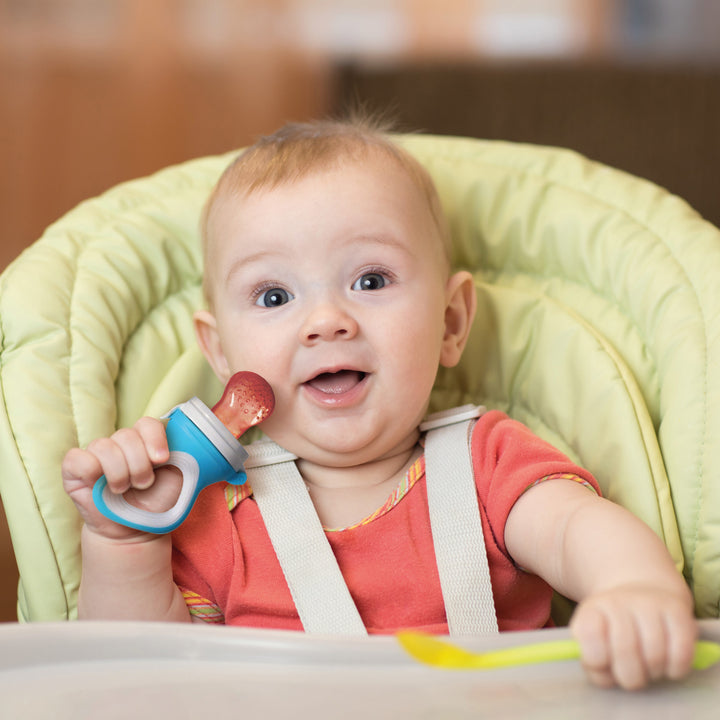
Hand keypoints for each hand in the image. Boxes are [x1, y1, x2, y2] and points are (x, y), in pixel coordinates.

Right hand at [62, 417, 180, 540]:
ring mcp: (96, 455)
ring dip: (119, 473)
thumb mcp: (178, 478)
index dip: (155, 439)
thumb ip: (183, 455)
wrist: (135, 530)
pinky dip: (90, 470)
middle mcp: (119, 443)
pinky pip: (77, 458)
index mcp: (144, 441)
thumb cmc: (157, 502)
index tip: (162, 459)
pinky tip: (98, 485)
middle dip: (139, 464)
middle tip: (144, 484)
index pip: (147, 423)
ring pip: (104, 446)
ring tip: (124, 490)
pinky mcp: (74, 469)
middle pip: (126, 435)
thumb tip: (188, 441)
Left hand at [570, 583, 696, 689]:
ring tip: (649, 668)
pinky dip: (675, 669)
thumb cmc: (615, 629)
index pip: (589, 636)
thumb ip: (593, 664)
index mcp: (592, 610)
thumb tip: (606, 676)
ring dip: (653, 673)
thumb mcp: (594, 641)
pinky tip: (667, 665)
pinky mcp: (678, 611)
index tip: (603, 663)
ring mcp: (649, 603)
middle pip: (625, 649)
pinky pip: (681, 653)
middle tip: (631, 676)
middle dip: (629, 676)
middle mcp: (619, 601)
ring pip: (655, 654)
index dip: (596, 660)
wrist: (643, 592)